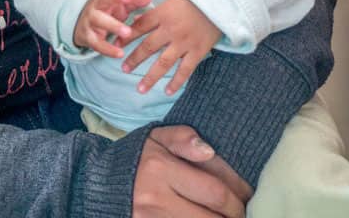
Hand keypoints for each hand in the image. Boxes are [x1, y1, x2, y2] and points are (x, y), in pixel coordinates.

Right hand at [73, 0, 151, 56]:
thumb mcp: (119, 6)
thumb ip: (134, 1)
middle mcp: (97, 4)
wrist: (81, 26)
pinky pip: (97, 43)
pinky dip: (108, 49)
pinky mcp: (87, 36)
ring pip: (100, 20)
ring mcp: (90, 20)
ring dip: (113, 26)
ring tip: (127, 32)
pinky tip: (120, 53)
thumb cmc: (107, 13)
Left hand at [120, 0, 220, 94]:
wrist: (218, 3)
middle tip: (124, 69)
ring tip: (140, 88)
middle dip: (134, 59)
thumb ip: (152, 14)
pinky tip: (167, 91)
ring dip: (150, 77)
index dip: (126, 38)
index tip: (115, 46)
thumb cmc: (191, 1)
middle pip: (148, 47)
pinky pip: (185, 70)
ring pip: (164, 63)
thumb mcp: (168, 3)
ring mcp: (184, 42)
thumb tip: (134, 22)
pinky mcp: (198, 51)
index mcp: (162, 14)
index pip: (139, 27)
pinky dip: (176, 82)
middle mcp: (171, 30)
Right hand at [133, 125, 247, 216]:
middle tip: (242, 211)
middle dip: (235, 216)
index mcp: (160, 168)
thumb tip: (209, 150)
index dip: (239, 196)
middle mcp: (155, 198)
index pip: (215, 190)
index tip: (247, 195)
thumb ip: (182, 138)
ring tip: (226, 215)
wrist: (101, 184)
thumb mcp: (156, 138)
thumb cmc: (137, 159)